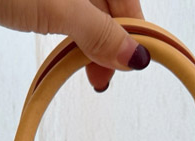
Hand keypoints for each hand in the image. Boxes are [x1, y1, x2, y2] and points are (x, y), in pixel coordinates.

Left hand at [0, 0, 147, 90]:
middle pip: (109, 8)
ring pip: (88, 13)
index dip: (131, 35)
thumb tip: (135, 56)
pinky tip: (68, 50)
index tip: (130, 66)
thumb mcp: (59, 12)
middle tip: (100, 79)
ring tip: (85, 72)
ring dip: (89, 44)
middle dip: (108, 45)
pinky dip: (72, 34)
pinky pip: (69, 11)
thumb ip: (98, 33)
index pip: (127, 2)